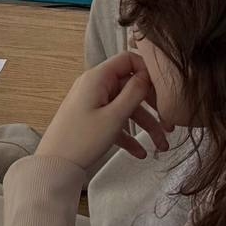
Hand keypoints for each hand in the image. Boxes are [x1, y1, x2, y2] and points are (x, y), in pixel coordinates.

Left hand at [32, 51, 171, 178]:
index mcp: (98, 78)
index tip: (165, 89)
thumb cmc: (83, 139)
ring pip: (126, 108)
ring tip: (162, 146)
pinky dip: (128, 135)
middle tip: (170, 123)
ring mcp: (92, 103)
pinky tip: (141, 153)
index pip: (128, 59)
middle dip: (152, 106)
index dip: (148, 70)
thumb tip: (148, 74)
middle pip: (130, 87)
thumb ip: (134, 92)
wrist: (54, 165)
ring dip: (145, 126)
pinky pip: (115, 122)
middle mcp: (95, 86)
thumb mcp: (114, 116)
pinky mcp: (91, 120)